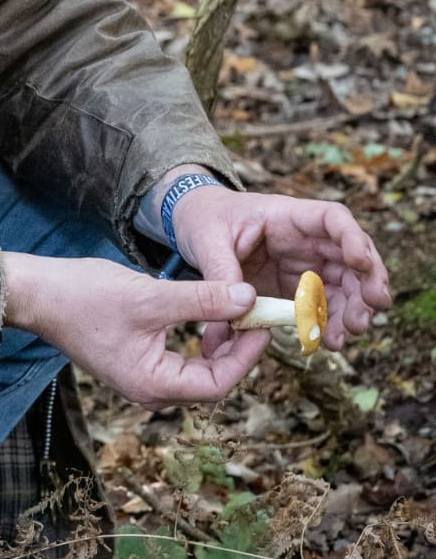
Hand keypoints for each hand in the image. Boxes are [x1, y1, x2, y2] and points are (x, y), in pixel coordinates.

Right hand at [1, 252, 268, 408]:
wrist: (34, 295)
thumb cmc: (84, 297)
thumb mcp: (151, 297)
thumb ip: (202, 299)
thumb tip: (248, 297)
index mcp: (153, 384)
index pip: (218, 383)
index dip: (247, 354)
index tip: (263, 322)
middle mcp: (147, 390)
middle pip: (210, 381)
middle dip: (236, 349)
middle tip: (255, 315)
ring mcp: (138, 378)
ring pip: (194, 371)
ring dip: (217, 344)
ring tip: (235, 311)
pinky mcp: (131, 361)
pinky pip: (176, 360)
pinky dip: (195, 340)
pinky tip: (202, 314)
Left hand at [169, 185, 390, 355]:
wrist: (192, 227)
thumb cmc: (203, 220)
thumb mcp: (206, 237)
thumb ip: (221, 268)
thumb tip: (240, 304)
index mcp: (286, 216)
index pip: (332, 219)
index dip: (353, 238)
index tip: (361, 262)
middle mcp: (304, 240)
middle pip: (351, 256)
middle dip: (366, 284)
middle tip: (366, 314)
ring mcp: (304, 265)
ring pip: (344, 286)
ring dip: (351, 311)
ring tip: (342, 338)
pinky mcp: (295, 289)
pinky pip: (321, 307)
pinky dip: (328, 324)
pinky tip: (326, 342)